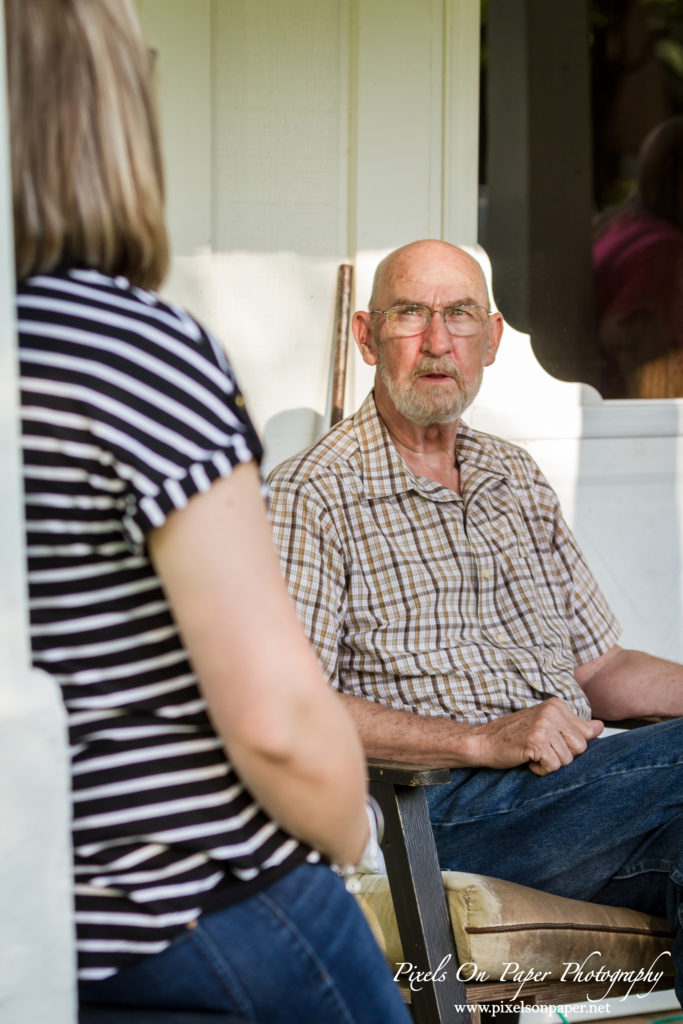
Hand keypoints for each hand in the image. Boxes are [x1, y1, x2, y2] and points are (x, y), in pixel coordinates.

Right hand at [472, 698, 603, 775]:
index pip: (586, 734)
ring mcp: (544, 725)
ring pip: (568, 760)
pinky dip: (540, 769)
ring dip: (550, 763)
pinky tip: (527, 759)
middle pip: (581, 748)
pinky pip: (554, 766)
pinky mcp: (536, 741)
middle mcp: (552, 711)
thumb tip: (600, 727)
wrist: (483, 741)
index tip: (549, 742)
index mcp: (557, 705)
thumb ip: (573, 727)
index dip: (568, 746)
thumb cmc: (513, 736)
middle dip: (563, 756)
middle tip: (540, 749)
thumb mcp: (545, 726)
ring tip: (532, 753)